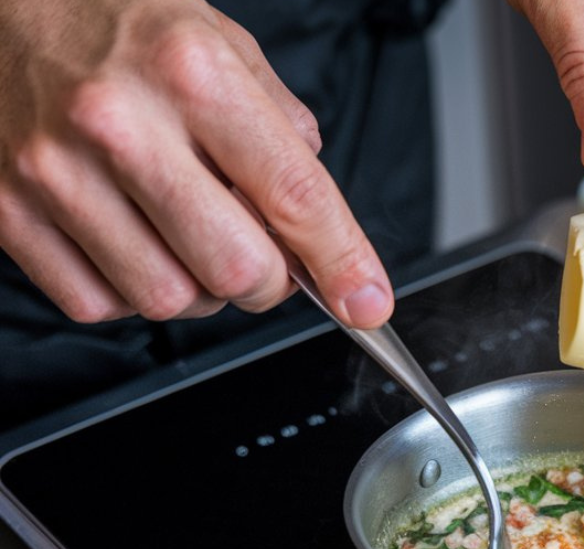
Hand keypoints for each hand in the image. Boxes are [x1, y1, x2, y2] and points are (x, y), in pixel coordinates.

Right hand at [0, 0, 392, 327]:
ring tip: (188, 238)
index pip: (292, 194)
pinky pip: (98, 304)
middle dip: (269, 283)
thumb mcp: (220, 41)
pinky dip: (132, 292)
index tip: (367, 303)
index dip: (342, 262)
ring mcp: (54, 172)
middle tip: (265, 258)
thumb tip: (319, 222)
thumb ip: (281, 128)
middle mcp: (120, 123)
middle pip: (234, 269)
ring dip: (201, 291)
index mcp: (191, 72)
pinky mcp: (6, 211)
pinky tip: (133, 243)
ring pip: (168, 300)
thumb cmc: (111, 17)